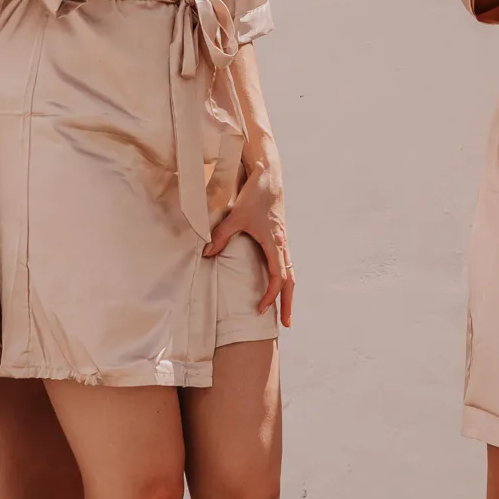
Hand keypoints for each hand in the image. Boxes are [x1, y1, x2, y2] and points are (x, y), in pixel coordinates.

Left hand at [203, 163, 294, 326]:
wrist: (269, 175)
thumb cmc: (255, 194)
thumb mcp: (235, 215)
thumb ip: (222, 235)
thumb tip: (207, 254)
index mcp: (275, 242)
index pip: (278, 276)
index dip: (270, 294)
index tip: (260, 309)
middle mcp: (283, 243)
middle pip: (290, 280)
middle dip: (288, 302)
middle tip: (285, 324)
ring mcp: (283, 240)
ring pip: (291, 272)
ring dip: (287, 292)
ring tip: (284, 310)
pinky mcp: (280, 236)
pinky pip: (286, 263)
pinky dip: (284, 278)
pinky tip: (279, 286)